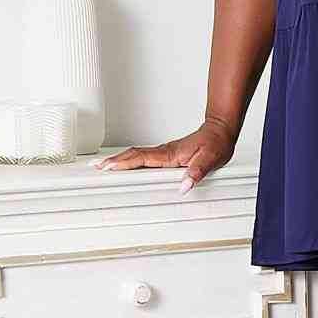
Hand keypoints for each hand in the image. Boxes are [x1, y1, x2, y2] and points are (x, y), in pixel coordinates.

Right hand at [88, 117, 236, 193]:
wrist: (220, 131)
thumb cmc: (216, 144)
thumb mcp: (210, 160)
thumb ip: (197, 173)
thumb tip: (184, 186)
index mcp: (170, 154)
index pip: (142, 158)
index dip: (125, 163)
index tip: (109, 167)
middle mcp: (164, 152)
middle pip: (133, 155)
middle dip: (114, 161)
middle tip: (96, 167)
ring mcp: (164, 152)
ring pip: (136, 154)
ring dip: (119, 159)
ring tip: (103, 166)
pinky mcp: (167, 153)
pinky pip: (143, 156)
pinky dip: (130, 159)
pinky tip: (126, 163)